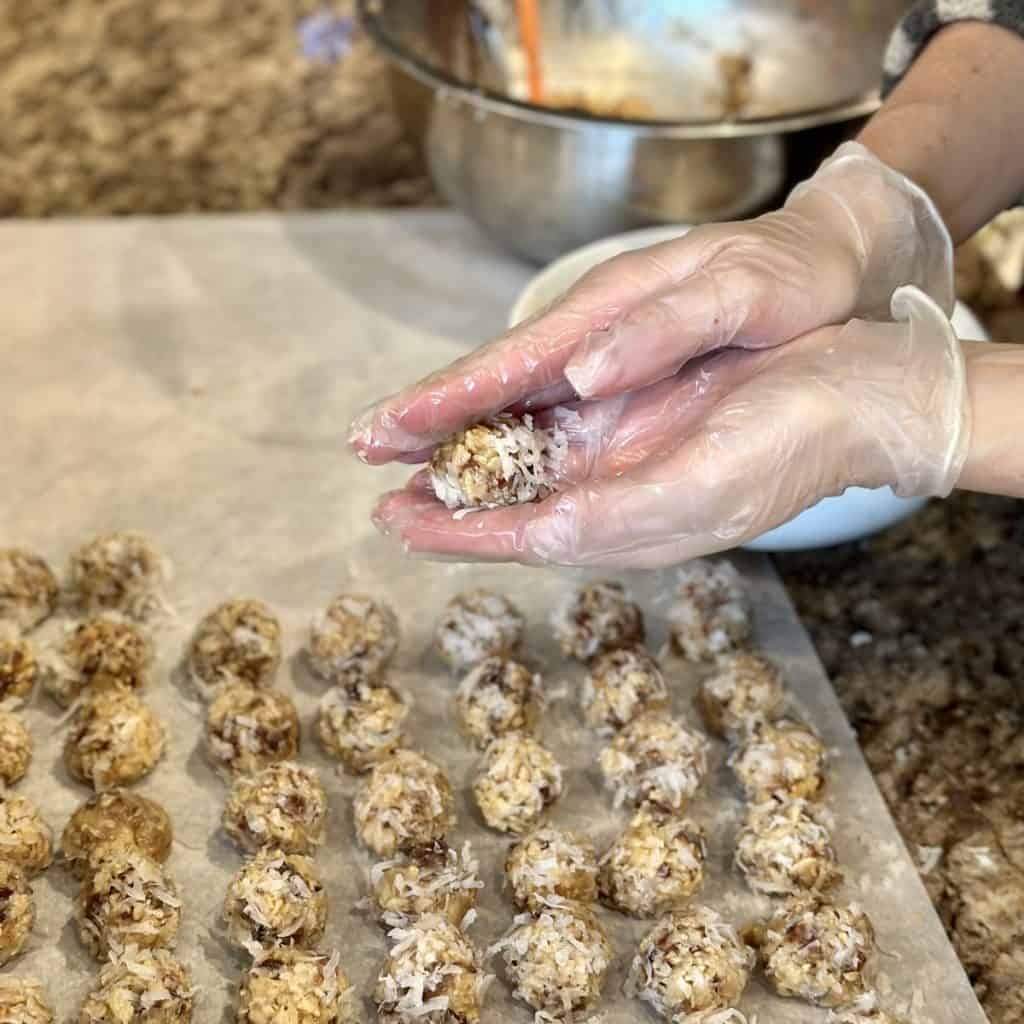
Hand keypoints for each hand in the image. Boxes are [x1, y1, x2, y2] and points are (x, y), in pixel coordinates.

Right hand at [349, 143, 952, 465]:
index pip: (503, 367)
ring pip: (517, 426)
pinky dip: (513, 466)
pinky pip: (554, 441)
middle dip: (429, 430)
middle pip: (493, 398)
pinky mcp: (626, 408)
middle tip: (365, 457)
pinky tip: (488, 490)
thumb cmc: (783, 276)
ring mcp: (605, 384)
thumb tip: (584, 373)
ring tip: (409, 494)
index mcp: (601, 320)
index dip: (440, 399)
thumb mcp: (736, 289)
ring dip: (462, 457)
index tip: (383, 425)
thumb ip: (659, 329)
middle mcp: (590, 355)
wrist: (831, 278)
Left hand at [372, 287, 969, 568]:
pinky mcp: (639, 420)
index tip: (395, 524)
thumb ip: (612, 519)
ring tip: (415, 459)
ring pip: (529, 468)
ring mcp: (624, 459)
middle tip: (387, 491)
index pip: (522, 539)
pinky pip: (558, 428)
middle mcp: (615, 498)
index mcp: (626, 526)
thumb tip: (534, 534)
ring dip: (472, 464)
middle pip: (513, 508)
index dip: (456, 535)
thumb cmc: (785, 448)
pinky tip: (483, 418)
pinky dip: (512, 425)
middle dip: (450, 503)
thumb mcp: (697, 491)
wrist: (849, 396)